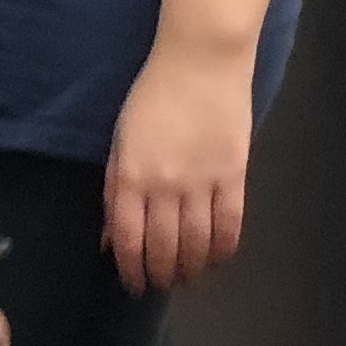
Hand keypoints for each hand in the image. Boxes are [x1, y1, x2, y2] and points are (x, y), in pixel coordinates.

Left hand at [105, 40, 253, 294]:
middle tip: (163, 284)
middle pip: (163, 248)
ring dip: (192, 268)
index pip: (128, 240)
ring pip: (197, 244)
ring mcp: (201, 182)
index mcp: (130, 175)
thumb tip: (112, 238)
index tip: (134, 284)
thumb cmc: (153, 96)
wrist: (200, 61)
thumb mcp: (121, 141)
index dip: (132, 270)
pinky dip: (223, 250)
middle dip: (161, 275)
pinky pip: (230, 225)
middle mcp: (164, 185)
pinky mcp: (233, 175)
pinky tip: (217, 259)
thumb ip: (116, 190)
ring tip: (189, 277)